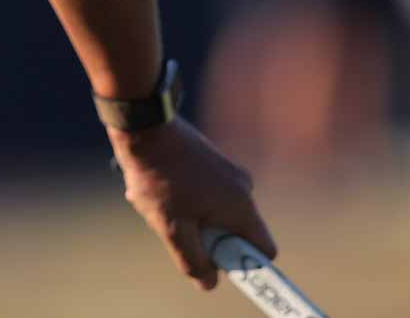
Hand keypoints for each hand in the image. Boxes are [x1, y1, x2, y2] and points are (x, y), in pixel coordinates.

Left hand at [109, 118, 275, 290]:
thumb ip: (194, 260)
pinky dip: (189, 200)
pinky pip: (209, 195)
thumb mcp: (172, 228)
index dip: (244, 264)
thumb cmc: (159, 177)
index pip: (264, 250)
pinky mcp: (215, 163)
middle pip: (235, 233)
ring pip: (217, 214)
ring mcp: (230, 173)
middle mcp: (243, 188)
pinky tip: (164, 188)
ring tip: (165, 202)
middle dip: (207, 238)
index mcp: (241, 206)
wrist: (146, 127)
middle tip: (178, 226)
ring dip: (193, 218)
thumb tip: (209, 282)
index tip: (215, 260)